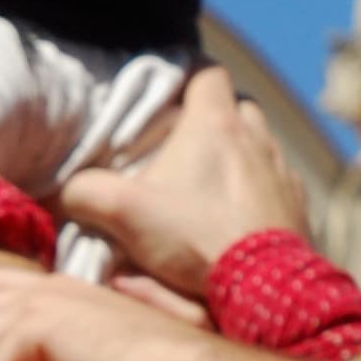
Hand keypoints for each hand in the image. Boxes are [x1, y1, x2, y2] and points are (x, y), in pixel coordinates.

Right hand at [57, 65, 309, 297]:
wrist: (261, 287)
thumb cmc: (194, 239)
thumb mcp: (123, 213)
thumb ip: (84, 193)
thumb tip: (61, 192)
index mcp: (215, 123)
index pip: (209, 73)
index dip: (191, 79)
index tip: (174, 96)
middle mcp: (256, 137)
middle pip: (239, 107)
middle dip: (217, 119)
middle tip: (191, 145)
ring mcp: (283, 171)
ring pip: (263, 144)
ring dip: (242, 155)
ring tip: (215, 183)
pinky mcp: (299, 206)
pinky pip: (280, 185)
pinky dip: (263, 192)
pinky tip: (244, 217)